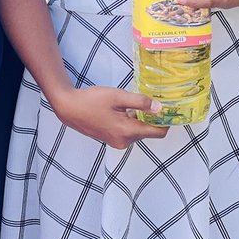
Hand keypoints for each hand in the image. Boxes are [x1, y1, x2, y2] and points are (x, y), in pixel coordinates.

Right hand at [52, 86, 167, 148]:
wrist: (69, 108)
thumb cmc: (92, 100)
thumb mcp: (118, 96)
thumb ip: (140, 102)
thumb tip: (159, 108)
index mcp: (127, 132)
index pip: (157, 133)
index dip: (166, 122)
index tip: (169, 109)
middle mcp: (124, 142)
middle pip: (147, 132)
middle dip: (151, 118)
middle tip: (151, 100)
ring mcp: (117, 142)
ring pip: (137, 131)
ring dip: (139, 119)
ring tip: (132, 103)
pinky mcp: (111, 139)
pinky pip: (127, 132)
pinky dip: (130, 122)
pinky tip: (121, 109)